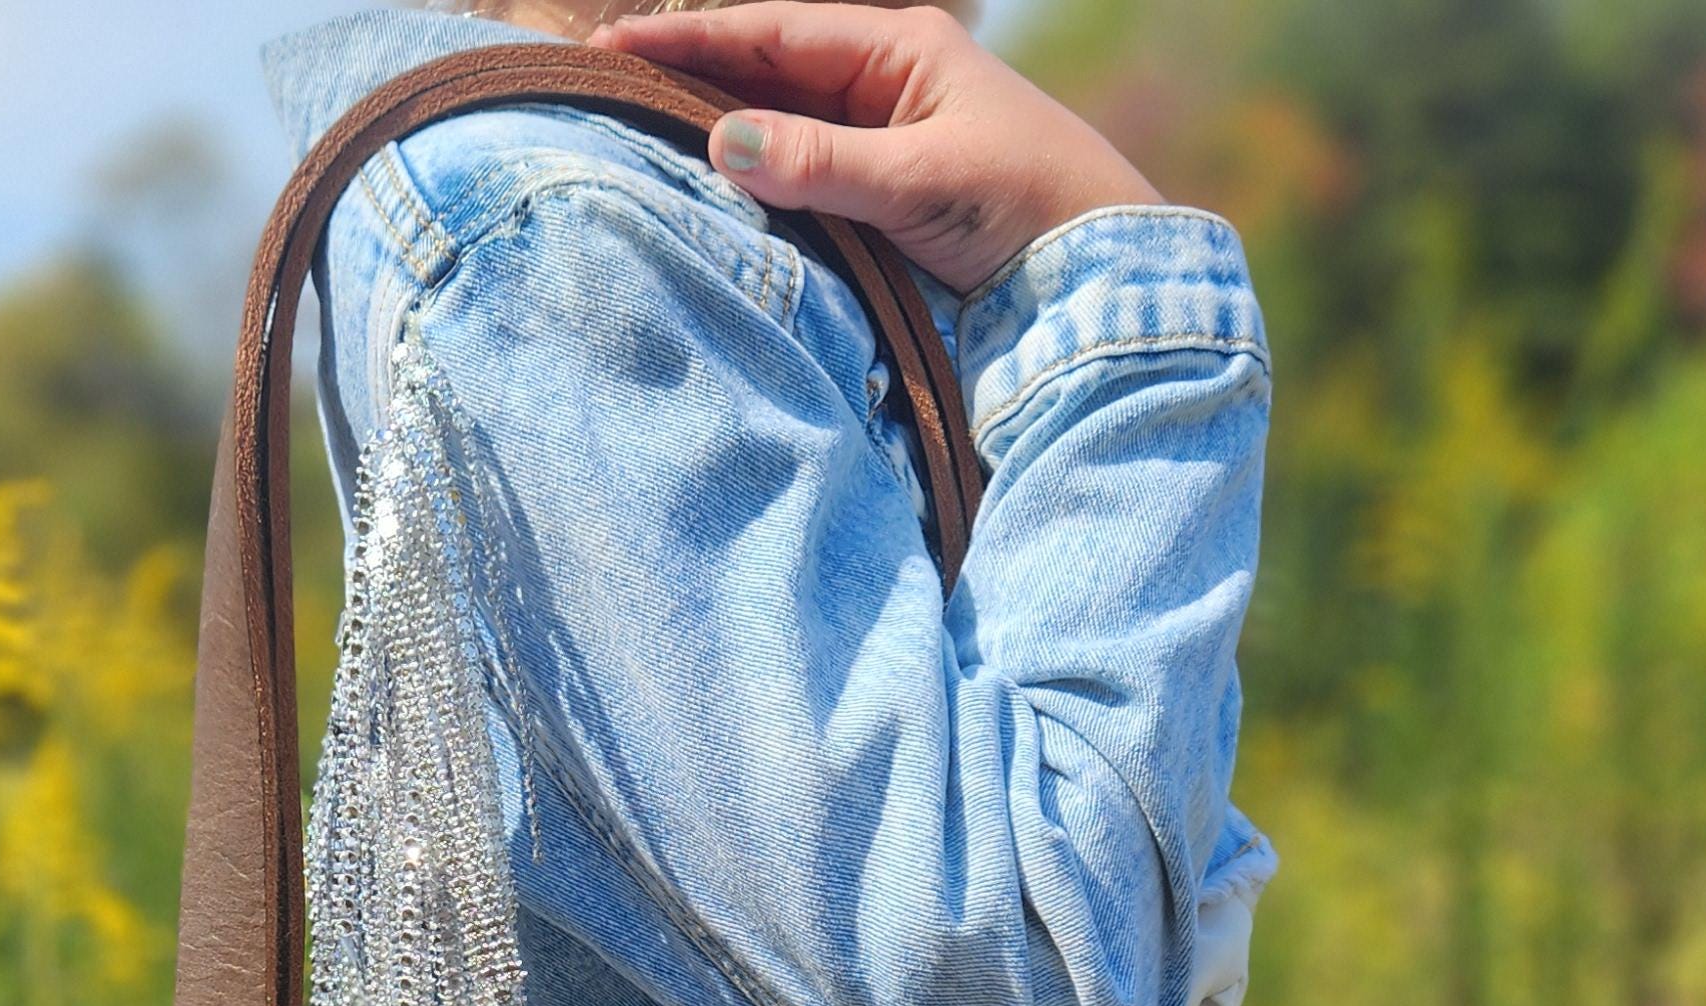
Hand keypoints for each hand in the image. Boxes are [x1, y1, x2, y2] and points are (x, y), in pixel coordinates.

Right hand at [592, 2, 1161, 297]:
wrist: (1100, 273)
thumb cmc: (1028, 206)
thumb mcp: (921, 182)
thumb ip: (823, 164)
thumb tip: (722, 142)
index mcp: (898, 51)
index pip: (771, 32)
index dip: (689, 40)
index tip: (612, 47)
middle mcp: (882, 86)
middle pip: (766, 71)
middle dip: (689, 76)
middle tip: (605, 89)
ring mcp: (880, 143)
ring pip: (778, 126)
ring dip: (715, 132)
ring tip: (637, 140)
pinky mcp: (883, 201)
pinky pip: (800, 178)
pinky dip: (754, 182)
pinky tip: (709, 194)